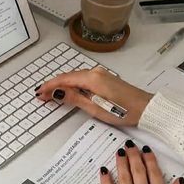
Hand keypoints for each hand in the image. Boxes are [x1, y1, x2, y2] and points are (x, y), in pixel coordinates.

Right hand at [36, 67, 152, 126]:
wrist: (145, 108)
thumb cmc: (124, 111)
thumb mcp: (95, 108)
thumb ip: (74, 98)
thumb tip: (57, 92)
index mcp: (92, 78)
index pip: (64, 79)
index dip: (50, 86)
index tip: (39, 93)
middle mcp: (95, 72)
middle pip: (68, 77)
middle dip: (53, 86)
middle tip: (41, 96)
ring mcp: (100, 74)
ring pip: (75, 78)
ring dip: (62, 86)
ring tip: (50, 95)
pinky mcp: (104, 79)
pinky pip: (83, 79)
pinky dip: (72, 85)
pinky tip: (68, 92)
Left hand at [100, 142, 183, 183]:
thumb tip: (177, 181)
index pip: (153, 172)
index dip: (149, 158)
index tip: (145, 149)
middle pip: (137, 171)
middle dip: (133, 155)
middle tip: (129, 145)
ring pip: (124, 178)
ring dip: (121, 163)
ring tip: (119, 152)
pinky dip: (106, 181)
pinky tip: (104, 171)